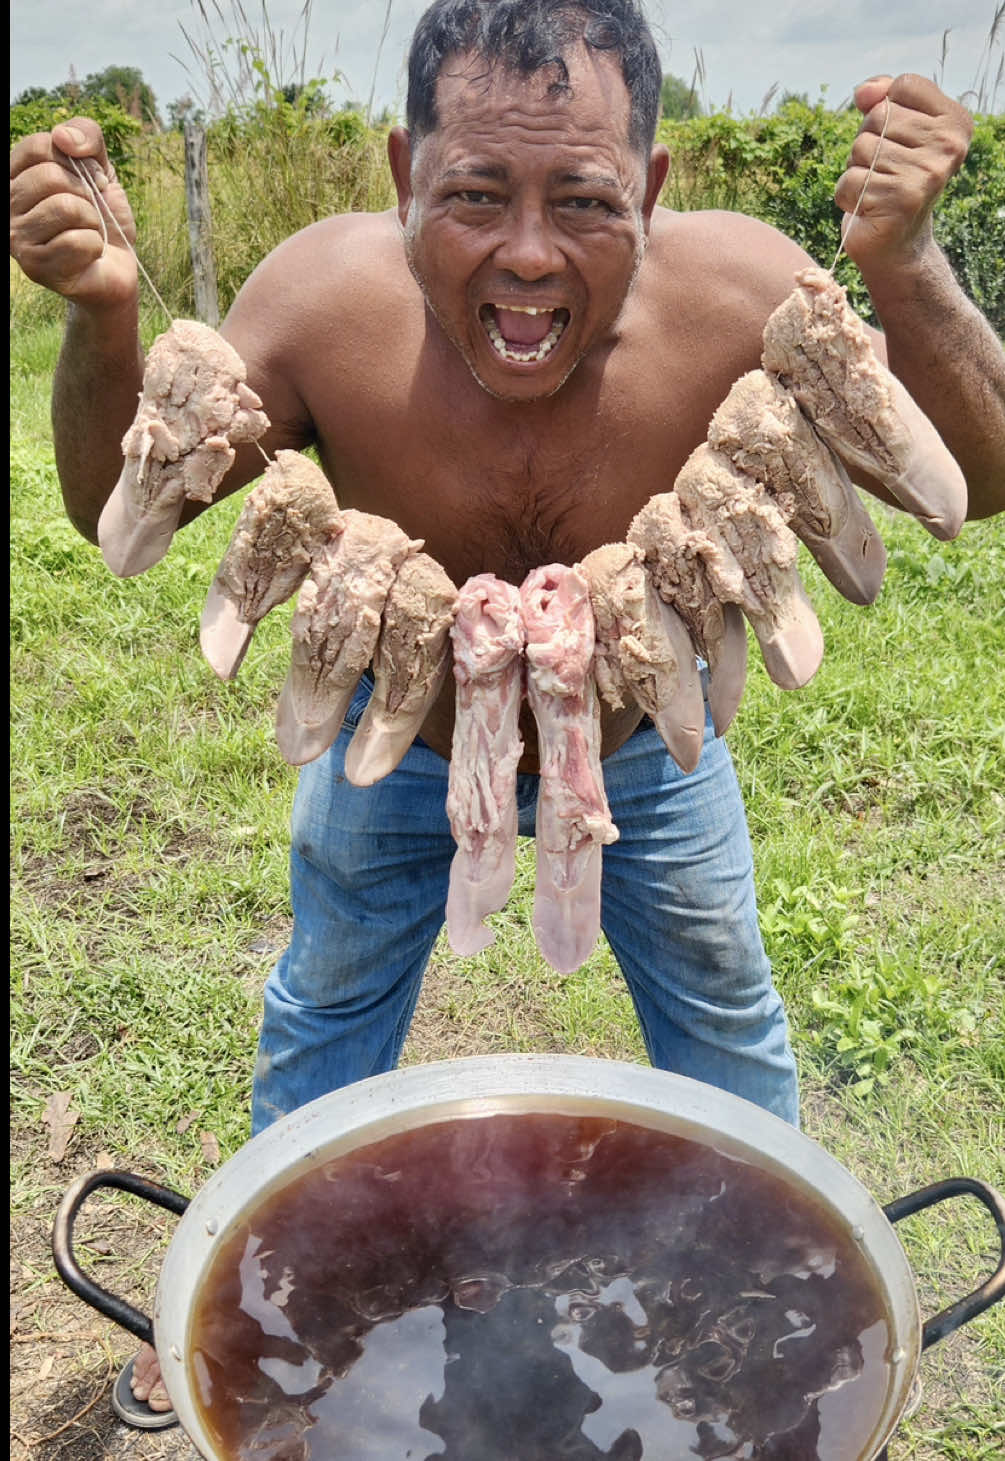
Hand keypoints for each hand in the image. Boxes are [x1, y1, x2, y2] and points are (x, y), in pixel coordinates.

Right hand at [9, 117, 137, 306]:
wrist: (117, 266)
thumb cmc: (103, 216)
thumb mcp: (100, 166)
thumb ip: (87, 136)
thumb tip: (62, 136)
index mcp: (16, 176)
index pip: (39, 146)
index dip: (77, 161)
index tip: (90, 180)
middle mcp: (7, 204)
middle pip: (50, 176)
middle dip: (86, 194)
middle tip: (90, 212)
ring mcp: (16, 238)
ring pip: (65, 208)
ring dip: (92, 221)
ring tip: (88, 232)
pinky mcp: (35, 266)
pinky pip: (78, 241)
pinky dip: (95, 246)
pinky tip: (88, 254)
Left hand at [834, 74, 972, 269]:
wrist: (897, 244)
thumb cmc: (892, 179)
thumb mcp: (893, 130)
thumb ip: (882, 98)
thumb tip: (864, 92)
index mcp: (955, 122)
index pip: (903, 86)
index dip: (885, 109)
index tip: (896, 140)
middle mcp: (949, 147)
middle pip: (878, 116)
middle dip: (867, 143)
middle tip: (884, 171)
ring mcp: (927, 175)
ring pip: (861, 148)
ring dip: (857, 170)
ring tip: (877, 189)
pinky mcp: (900, 202)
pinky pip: (849, 181)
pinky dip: (848, 196)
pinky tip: (868, 208)